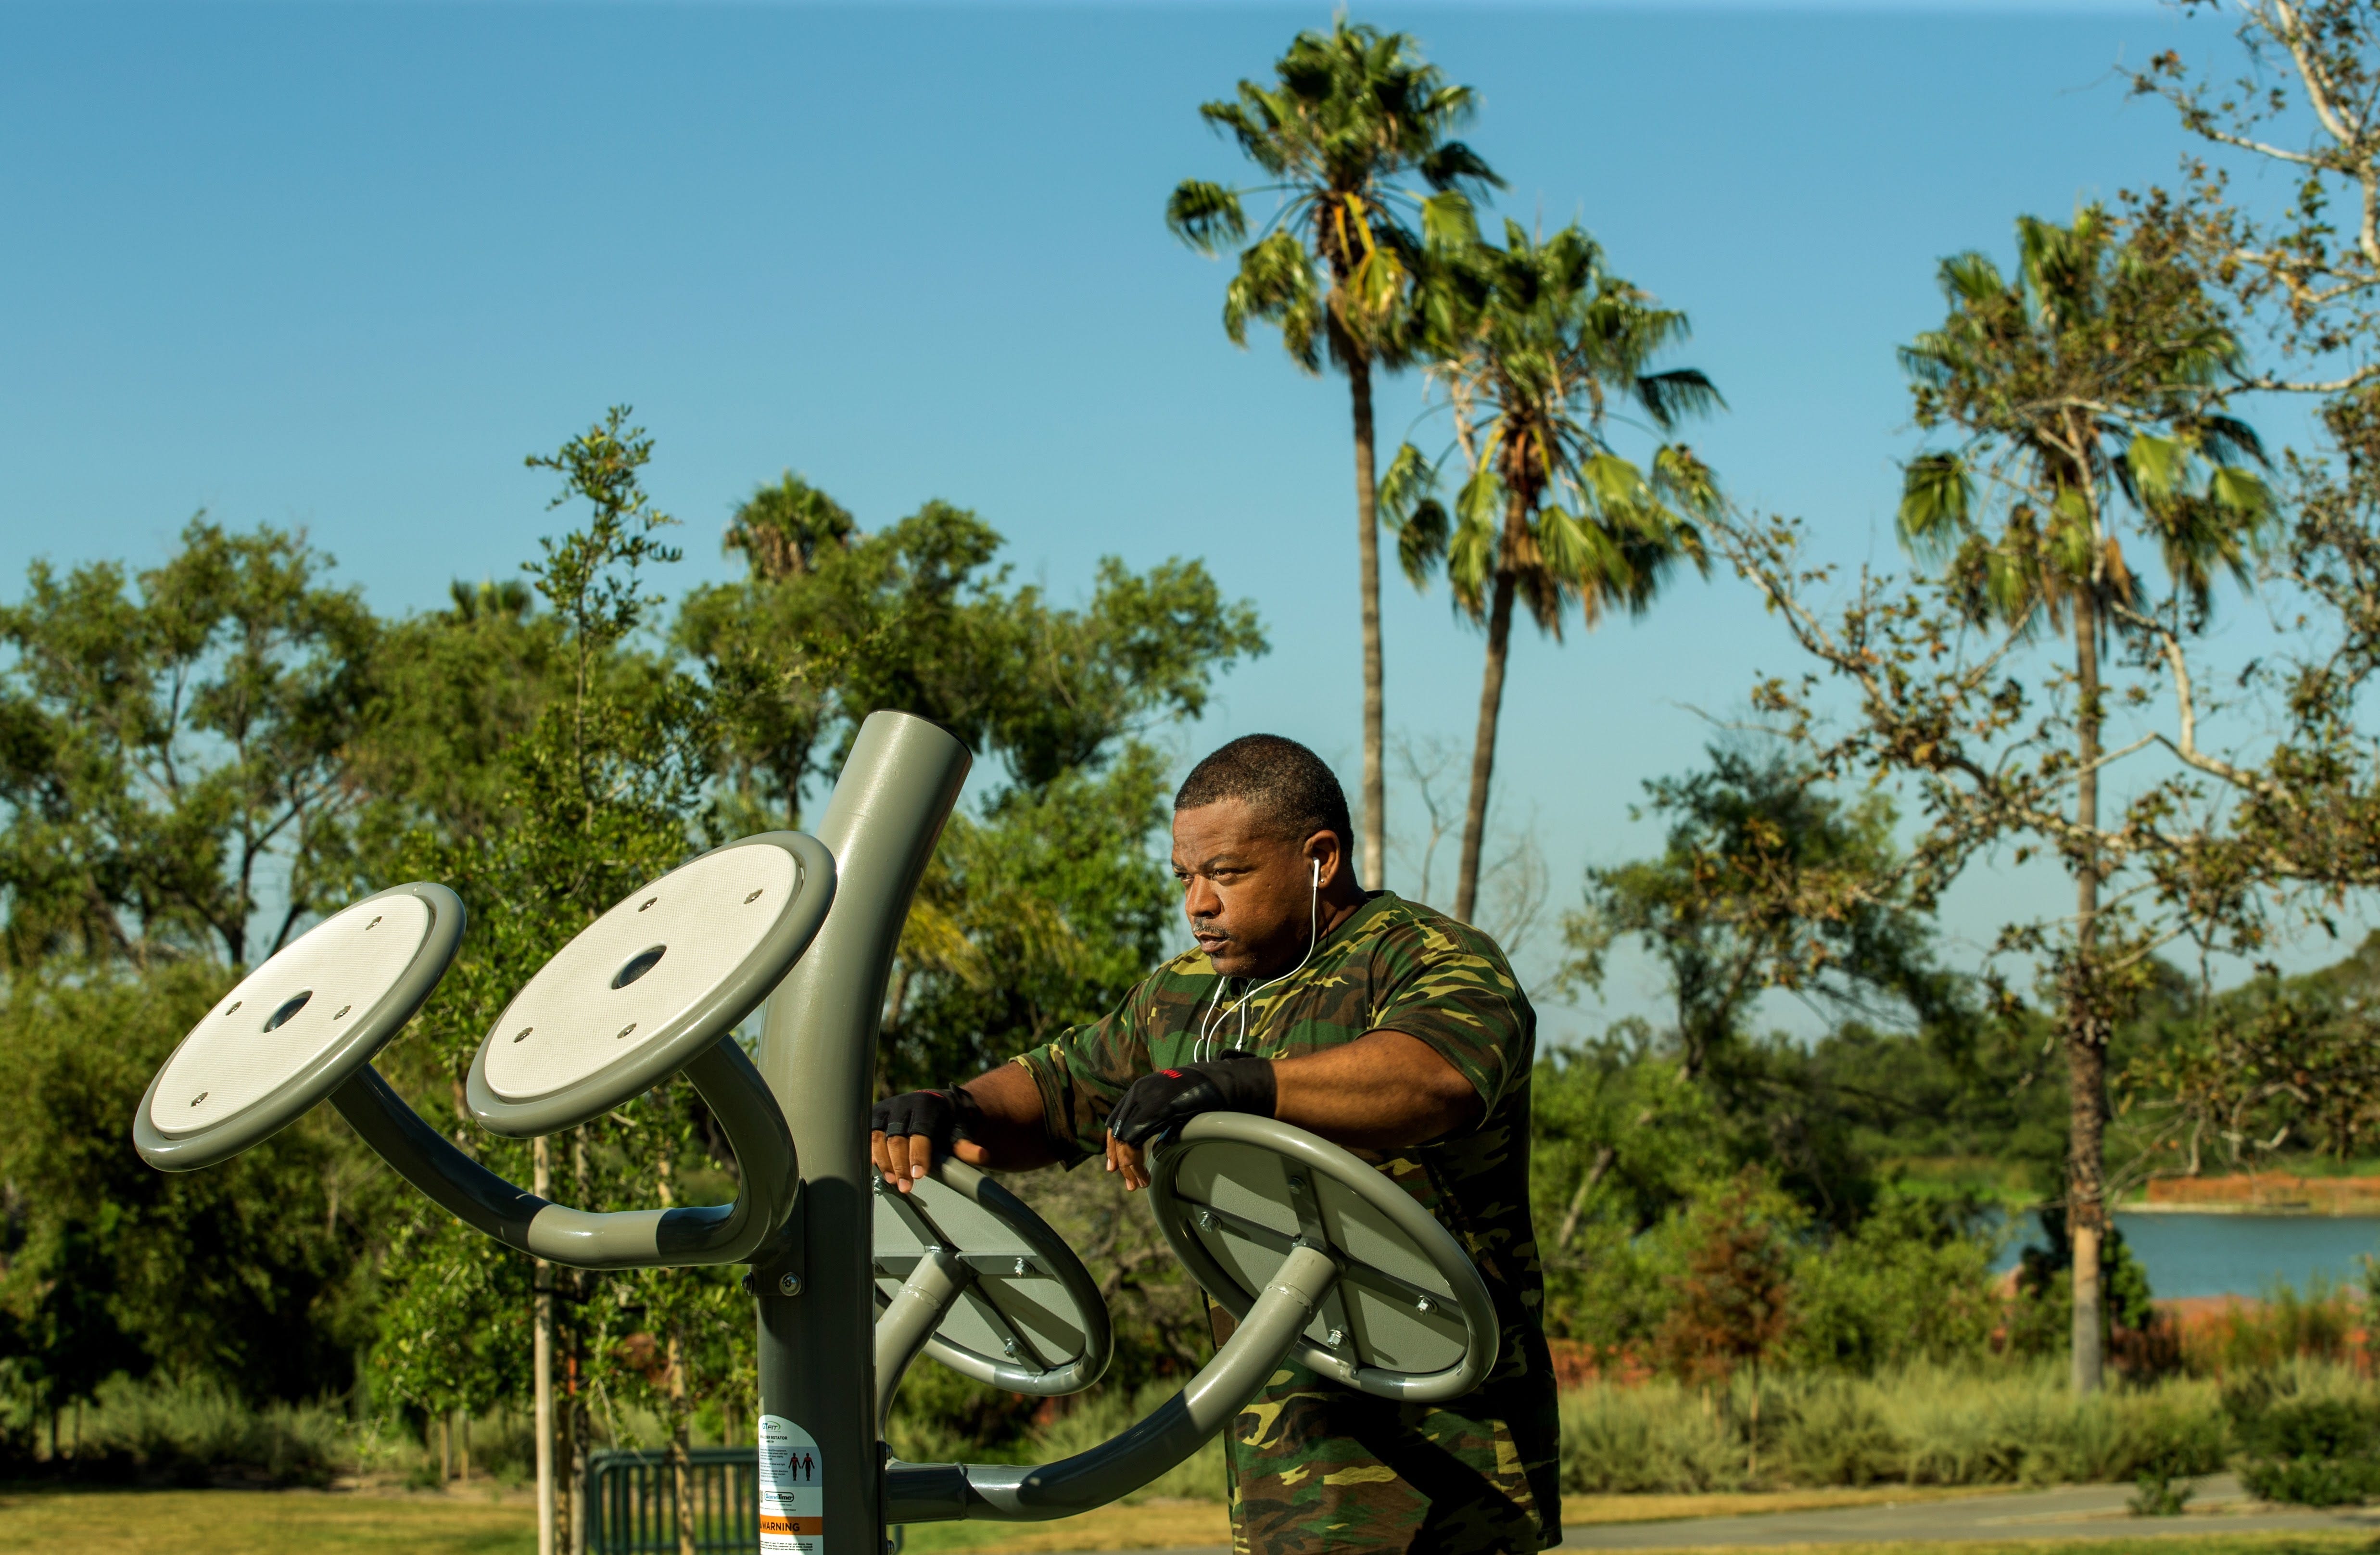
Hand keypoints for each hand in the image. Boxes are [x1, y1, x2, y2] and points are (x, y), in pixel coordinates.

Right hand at [870, 1087, 985, 1194]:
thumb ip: (966, 1146)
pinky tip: (875, 1170)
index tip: (920, 1175)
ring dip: (883, 1161)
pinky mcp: (873, 1117)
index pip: (920, 1131)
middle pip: (896, 1136)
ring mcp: (885, 1109)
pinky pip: (866, 1135)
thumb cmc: (946, 1124)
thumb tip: (983, 1156)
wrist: (933, 1105)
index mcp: (926, 1105)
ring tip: (892, 1181)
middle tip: (906, 1186)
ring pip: (877, 1136)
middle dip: (899, 1163)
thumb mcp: (958, 1133)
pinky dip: (870, 1153)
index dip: (918, 1154)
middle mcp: (903, 1104)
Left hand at [1101, 1053, 1274, 1192]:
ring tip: (1139, 1184)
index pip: (1116, 1120)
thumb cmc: (1202, 1094)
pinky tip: (1147, 1176)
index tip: (1116, 1166)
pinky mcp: (1152, 1112)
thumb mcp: (1173, 1104)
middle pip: (1116, 1131)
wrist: (1219, 1083)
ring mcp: (1143, 1100)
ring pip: (1123, 1140)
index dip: (1114, 1145)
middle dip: (1119, 1159)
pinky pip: (1134, 1142)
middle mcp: (1138, 1092)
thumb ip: (1158, 1116)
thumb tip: (1154, 1141)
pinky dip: (1136, 1163)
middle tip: (1128, 1182)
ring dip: (1129, 1166)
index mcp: (1141, 1089)